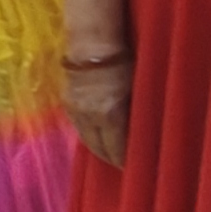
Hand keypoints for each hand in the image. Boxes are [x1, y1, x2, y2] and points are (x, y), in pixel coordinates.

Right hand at [61, 51, 130, 170]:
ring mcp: (75, 110)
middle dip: (109, 158)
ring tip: (108, 154)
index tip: (132, 167)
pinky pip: (78, 126)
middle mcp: (89, 117)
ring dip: (97, 148)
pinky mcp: (67, 102)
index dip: (124, 160)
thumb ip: (136, 114)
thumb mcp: (136, 89)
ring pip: (85, 138)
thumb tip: (143, 133)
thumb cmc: (123, 62)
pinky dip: (88, 134)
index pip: (115, 148)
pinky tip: (95, 135)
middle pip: (98, 147)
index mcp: (109, 115)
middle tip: (120, 164)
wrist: (92, 44)